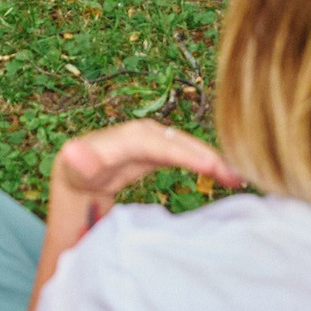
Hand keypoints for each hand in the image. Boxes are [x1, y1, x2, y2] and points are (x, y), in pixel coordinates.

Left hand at [50, 119, 243, 226]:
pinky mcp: (160, 149)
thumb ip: (77, 161)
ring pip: (186, 146)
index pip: (158, 143)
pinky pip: (186, 154)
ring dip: (212, 159)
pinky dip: (206, 163)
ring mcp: (153, 140)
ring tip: (238, 177)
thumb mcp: (72, 169)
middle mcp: (142, 133)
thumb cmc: (76, 174)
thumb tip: (73, 152)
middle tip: (235, 174)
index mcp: (125, 137)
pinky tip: (226, 175)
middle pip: (179, 142)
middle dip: (207, 156)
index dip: (184, 153)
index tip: (210, 166)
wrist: (79, 173)